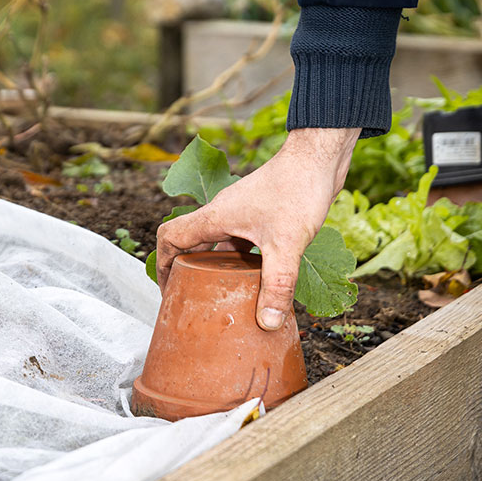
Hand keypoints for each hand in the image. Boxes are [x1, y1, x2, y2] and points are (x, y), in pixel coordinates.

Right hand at [156, 127, 359, 330]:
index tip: (168, 290)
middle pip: (190, 243)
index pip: (170, 237)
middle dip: (187, 272)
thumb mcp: (286, 244)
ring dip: (217, 267)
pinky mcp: (260, 213)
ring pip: (218, 243)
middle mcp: (222, 213)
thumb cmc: (298, 188)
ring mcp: (241, 212)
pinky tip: (260, 277)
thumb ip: (277, 285)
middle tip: (193, 299)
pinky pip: (240, 240)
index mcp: (215, 217)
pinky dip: (242, 260)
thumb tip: (268, 323)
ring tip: (225, 294)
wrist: (319, 156)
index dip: (162, 264)